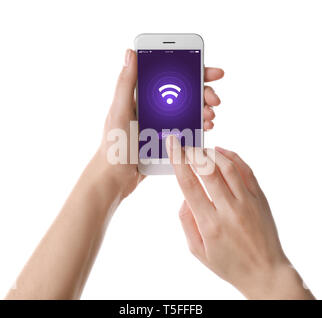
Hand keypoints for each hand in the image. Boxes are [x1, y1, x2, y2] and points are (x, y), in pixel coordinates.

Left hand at [98, 49, 223, 197]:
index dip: (192, 71)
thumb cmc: (114, 146)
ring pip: (189, 110)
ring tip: (210, 116)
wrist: (116, 177)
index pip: (170, 77)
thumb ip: (125, 84)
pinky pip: (187, 129)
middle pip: (185, 93)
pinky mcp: (167, 139)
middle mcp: (154, 108)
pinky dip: (199, 126)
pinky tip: (206, 127)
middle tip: (215, 100)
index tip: (210, 72)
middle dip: (204, 93)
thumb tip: (130, 52)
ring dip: (204, 110)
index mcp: (142, 97)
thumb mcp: (120, 112)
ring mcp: (162, 124)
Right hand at [166, 137, 313, 299]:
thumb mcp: (198, 250)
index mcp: (209, 224)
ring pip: (227, 166)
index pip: (189, 184)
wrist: (265, 272)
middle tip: (184, 146)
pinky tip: (221, 153)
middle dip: (192, 153)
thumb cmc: (229, 264)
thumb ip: (186, 222)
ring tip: (200, 150)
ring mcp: (247, 202)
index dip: (178, 161)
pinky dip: (232, 157)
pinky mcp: (260, 198)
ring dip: (211, 153)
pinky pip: (246, 170)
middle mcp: (229, 209)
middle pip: (207, 170)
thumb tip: (185, 197)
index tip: (172, 145)